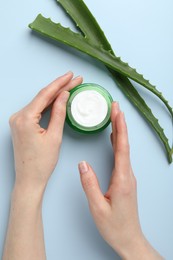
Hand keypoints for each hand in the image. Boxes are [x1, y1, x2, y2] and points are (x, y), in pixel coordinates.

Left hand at [10, 71, 82, 190]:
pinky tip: (57, 99)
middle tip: (75, 79)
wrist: (29, 179)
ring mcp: (18, 120)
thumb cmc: (42, 163)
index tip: (72, 76)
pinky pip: (35, 110)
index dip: (60, 83)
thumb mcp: (55, 136)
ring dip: (54, 95)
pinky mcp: (21, 125)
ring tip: (70, 86)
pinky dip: (47, 104)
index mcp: (25, 118)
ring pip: (39, 102)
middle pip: (42, 97)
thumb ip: (59, 113)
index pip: (45, 95)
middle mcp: (18, 116)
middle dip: (60, 87)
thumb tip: (64, 96)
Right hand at [78, 102, 162, 258]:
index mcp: (122, 179)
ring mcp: (128, 176)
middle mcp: (128, 175)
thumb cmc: (115, 226)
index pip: (121, 148)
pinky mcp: (125, 179)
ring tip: (114, 116)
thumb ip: (89, 184)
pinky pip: (122, 156)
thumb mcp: (98, 207)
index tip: (117, 112)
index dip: (120, 128)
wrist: (129, 238)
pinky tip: (115, 138)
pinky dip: (118, 143)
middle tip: (115, 107)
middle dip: (120, 123)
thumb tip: (82, 164)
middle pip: (124, 144)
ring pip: (124, 149)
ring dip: (120, 131)